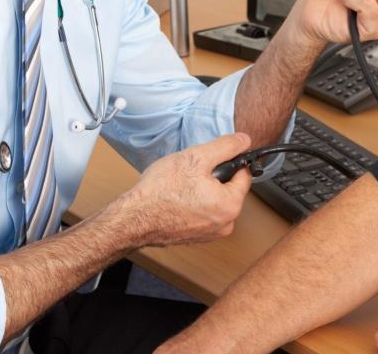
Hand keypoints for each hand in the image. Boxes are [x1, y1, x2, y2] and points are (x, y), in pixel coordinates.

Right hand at [114, 133, 252, 247]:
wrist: (133, 218)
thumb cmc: (161, 191)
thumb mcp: (196, 157)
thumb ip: (225, 147)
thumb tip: (244, 140)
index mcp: (231, 206)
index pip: (244, 175)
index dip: (229, 161)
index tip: (213, 159)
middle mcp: (225, 224)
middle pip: (229, 189)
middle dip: (213, 177)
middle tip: (191, 173)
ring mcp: (210, 234)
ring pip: (214, 200)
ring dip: (202, 190)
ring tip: (181, 186)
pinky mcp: (195, 237)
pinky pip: (202, 213)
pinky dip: (193, 204)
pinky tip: (176, 198)